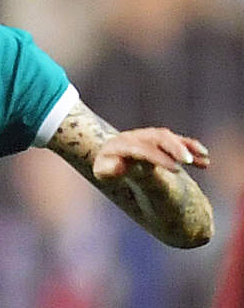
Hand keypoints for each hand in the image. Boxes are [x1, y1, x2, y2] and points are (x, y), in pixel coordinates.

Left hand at [92, 127, 208, 180]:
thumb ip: (108, 170)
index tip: (176, 169)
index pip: (143, 149)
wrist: (107, 153)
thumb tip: (120, 165)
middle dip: (175, 147)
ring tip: (204, 158)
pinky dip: (191, 147)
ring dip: (187, 146)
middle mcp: (136, 136)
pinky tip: (205, 160)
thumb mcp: (102, 172)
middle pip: (159, 137)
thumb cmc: (106, 167)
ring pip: (170, 137)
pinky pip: (177, 140)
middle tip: (189, 161)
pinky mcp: (159, 138)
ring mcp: (148, 136)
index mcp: (121, 144)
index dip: (160, 158)